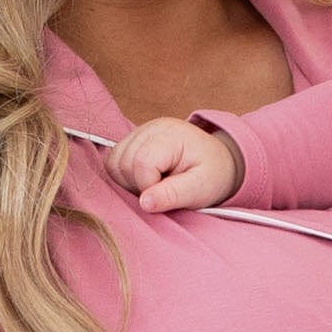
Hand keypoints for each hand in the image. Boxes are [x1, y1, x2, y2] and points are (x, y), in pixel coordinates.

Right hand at [108, 117, 242, 212]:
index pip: (141, 164)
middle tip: (162, 190)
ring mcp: (139, 132)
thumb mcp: (200, 189)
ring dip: (129, 182)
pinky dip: (125, 177)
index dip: (148, 188)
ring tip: (155, 185)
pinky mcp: (132, 141)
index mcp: (171, 135)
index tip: (167, 196)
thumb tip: (144, 203)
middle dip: (138, 186)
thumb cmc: (213, 175)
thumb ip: (173, 195)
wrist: (218, 162)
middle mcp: (151, 128)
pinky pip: (113, 163)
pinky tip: (146, 180)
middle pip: (122, 163)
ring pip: (113, 163)